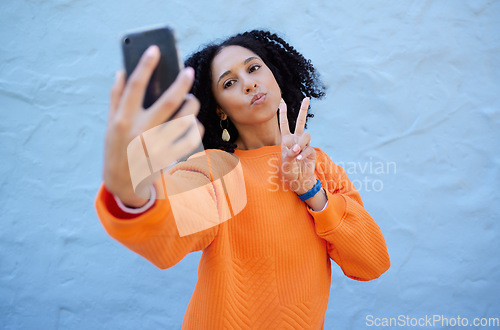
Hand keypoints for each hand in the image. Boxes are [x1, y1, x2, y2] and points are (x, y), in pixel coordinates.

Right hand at [103, 45, 203, 206]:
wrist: (122, 183)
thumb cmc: (116, 147)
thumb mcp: (111, 123)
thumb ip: (116, 97)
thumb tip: (121, 71)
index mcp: (123, 119)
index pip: (135, 86)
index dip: (146, 65)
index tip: (155, 50)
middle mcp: (140, 131)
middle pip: (168, 101)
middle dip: (182, 83)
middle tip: (189, 72)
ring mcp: (156, 146)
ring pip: (184, 120)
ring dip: (192, 106)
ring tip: (191, 101)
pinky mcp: (168, 158)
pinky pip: (190, 140)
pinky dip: (195, 129)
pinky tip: (194, 123)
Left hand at [279, 97, 316, 194]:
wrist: (299, 180)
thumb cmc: (289, 171)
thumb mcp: (285, 162)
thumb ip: (290, 154)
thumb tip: (298, 148)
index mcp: (287, 140)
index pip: (284, 125)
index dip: (283, 115)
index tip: (282, 104)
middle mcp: (296, 140)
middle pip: (300, 122)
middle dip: (303, 110)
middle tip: (307, 98)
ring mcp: (304, 145)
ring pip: (306, 135)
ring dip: (301, 143)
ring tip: (296, 153)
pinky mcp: (311, 151)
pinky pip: (308, 148)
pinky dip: (303, 153)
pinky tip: (299, 159)